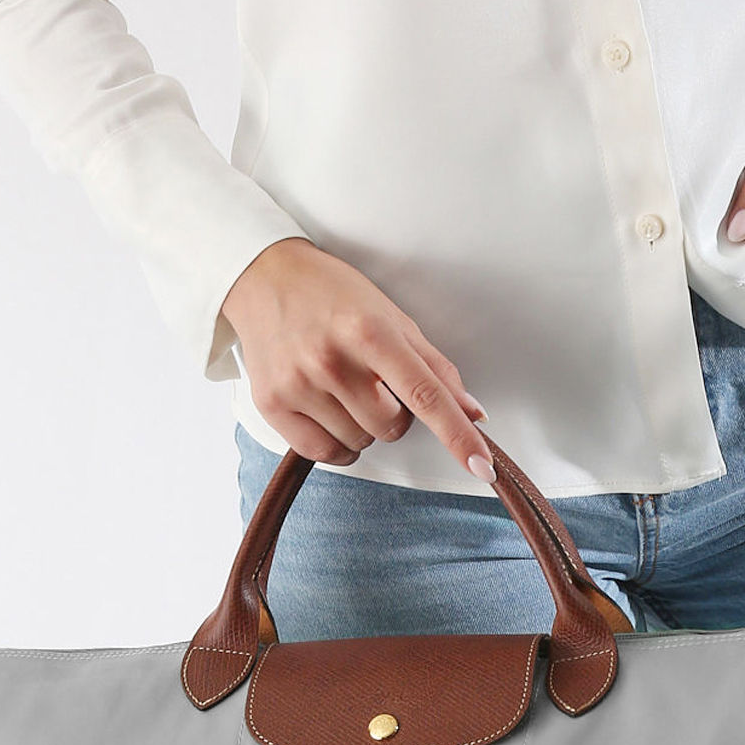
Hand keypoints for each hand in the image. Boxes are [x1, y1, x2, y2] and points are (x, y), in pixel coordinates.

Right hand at [220, 237, 495, 481]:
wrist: (263, 277)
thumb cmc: (333, 295)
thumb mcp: (391, 317)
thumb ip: (434, 367)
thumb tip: (473, 412)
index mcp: (370, 331)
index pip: (426, 395)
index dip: (458, 435)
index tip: (482, 466)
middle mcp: (332, 359)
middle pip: (391, 428)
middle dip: (392, 413)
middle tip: (372, 381)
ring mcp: (298, 383)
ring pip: (358, 444)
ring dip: (362, 427)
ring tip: (343, 389)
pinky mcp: (272, 403)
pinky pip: (324, 454)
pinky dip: (336, 444)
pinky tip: (329, 413)